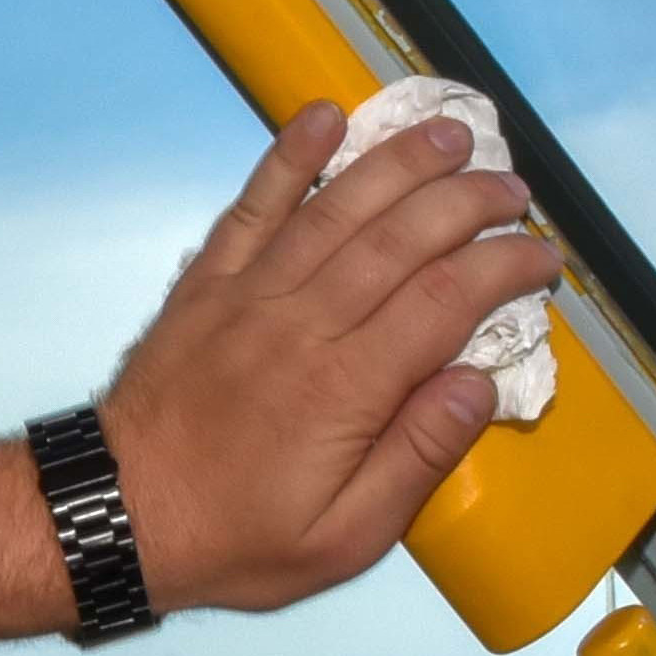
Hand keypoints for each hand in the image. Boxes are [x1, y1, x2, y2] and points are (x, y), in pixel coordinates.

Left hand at [92, 101, 565, 614]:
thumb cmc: (235, 538)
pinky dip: (287, 157)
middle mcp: (302, 324)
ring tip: (449, 134)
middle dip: (467, 202)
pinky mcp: (207, 283)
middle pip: (401, 239)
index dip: (502, 268)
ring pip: (336, 208)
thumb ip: (415, 459)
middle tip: (513, 188)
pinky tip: (322, 116)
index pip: (445, 302)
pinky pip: (252, 206)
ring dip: (397, 163)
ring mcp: (249, 294)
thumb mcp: (342, 539)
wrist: (114, 515)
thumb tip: (478, 385)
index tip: (542, 258)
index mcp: (346, 389)